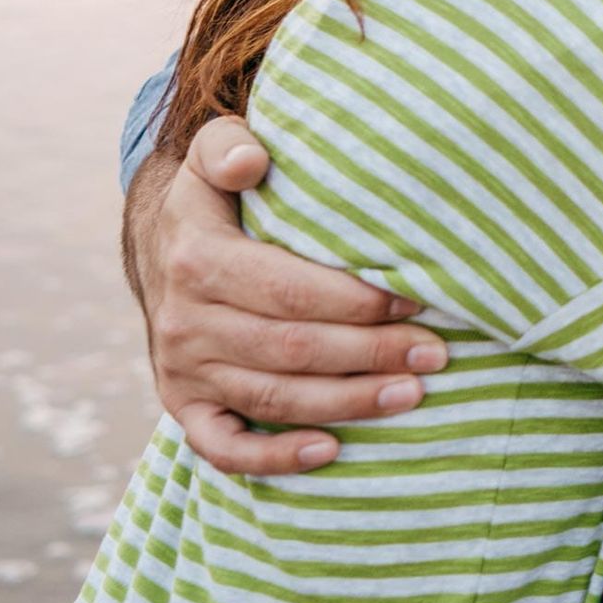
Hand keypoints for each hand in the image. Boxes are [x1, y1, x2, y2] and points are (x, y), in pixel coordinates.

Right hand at [132, 114, 447, 473]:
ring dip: (347, 402)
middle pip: (290, 349)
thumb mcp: (215, 155)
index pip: (288, 290)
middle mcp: (184, 320)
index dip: (356, 301)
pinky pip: (222, 447)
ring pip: (270, 398)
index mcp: (197, 259)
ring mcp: (181, 369)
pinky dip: (274, 458)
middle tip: (437, 353)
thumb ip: (228, 144)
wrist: (165, 246)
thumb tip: (251, 160)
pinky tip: (332, 451)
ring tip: (414, 394)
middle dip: (370, 353)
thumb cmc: (222, 197)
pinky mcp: (184, 405)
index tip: (416, 300)